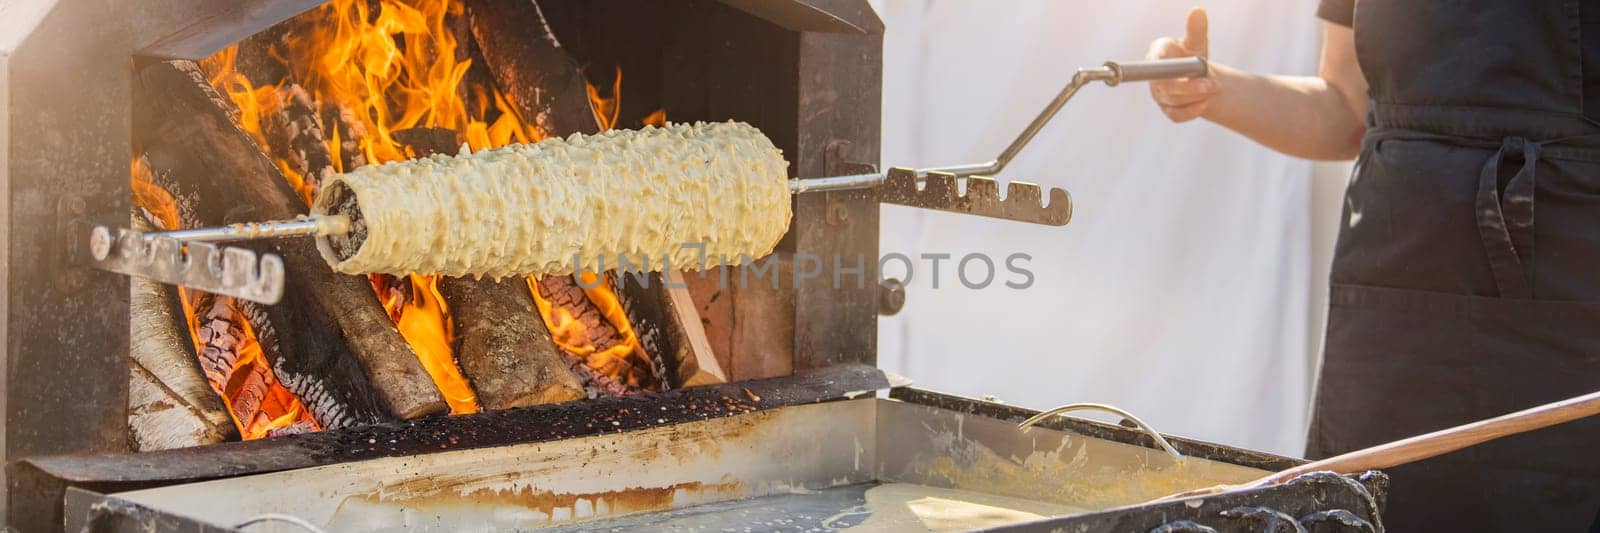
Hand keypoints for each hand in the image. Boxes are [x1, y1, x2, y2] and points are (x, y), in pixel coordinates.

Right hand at [1147, 7, 1220, 122]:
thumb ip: (1196, 29)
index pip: (1155, 64)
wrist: (1197, 76)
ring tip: (1216, 87)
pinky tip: (1205, 103)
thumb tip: (1198, 11)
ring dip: (1198, 96)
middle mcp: (1153, 76)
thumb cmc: (1192, 55)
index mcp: (1157, 55)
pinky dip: (1191, 112)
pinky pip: (1175, 115)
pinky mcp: (1167, 109)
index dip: (1168, 69)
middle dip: (1192, 88)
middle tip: (1216, 85)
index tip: (1188, 69)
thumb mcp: (1196, 42)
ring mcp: (1158, 94)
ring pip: (1174, 100)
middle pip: (1165, 87)